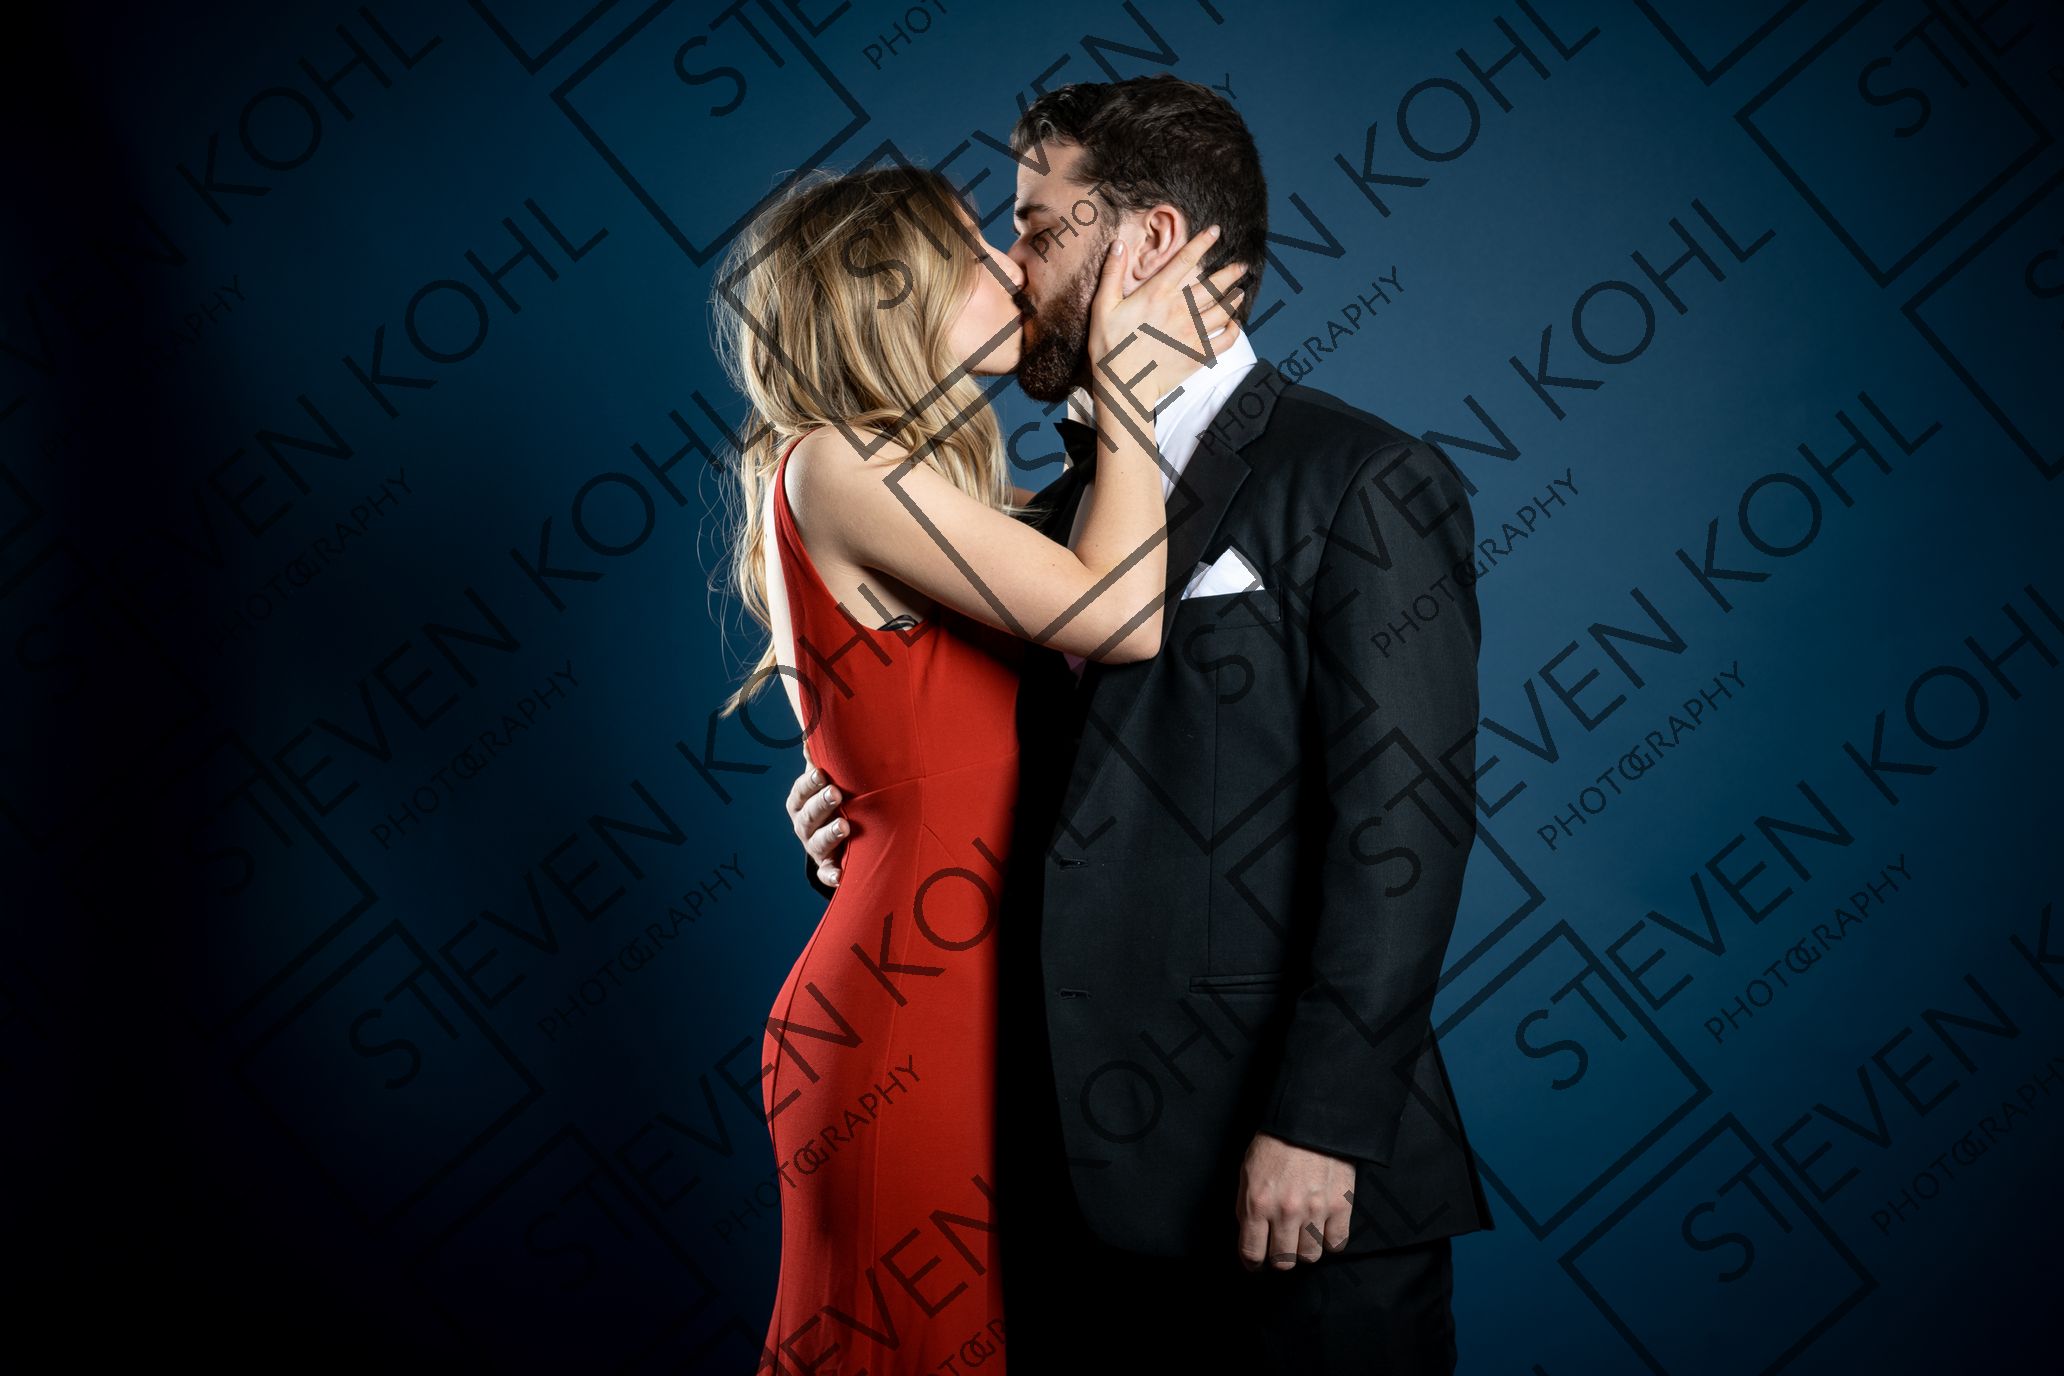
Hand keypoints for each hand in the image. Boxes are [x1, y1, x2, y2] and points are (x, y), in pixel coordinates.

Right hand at [785, 762, 848, 887]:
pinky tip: (839, 876)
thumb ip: (819, 762)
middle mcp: (804, 826)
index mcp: (801, 803)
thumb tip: (810, 736)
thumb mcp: (824, 782)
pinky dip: (831, 876)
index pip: (801, 792)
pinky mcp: (827, 867)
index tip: (821, 774)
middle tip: (836, 794)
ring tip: (845, 827)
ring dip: (830, 834)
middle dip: (821, 805)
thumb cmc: (832, 801)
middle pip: (808, 816)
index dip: (809, 783)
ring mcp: (815, 847)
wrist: (836, 838)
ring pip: (818, 842)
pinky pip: (827, 874)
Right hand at [1087, 225, 1247, 414]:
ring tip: (1240, 292)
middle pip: (1213, 285)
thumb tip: (1119, 243)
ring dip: (1233, 299)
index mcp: (1157, 294)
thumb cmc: (1109, 347)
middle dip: (1230, 273)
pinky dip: (1234, 331)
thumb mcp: (1102, 307)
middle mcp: (1180, 309)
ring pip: (1223, 310)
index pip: (1186, 261)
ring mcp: (1192, 333)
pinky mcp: (1199, 354)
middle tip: (1242, 266)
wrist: (1123, 386)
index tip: (1215, 231)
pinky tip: (1235, 325)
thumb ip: (1112, 274)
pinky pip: (1225, 340)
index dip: (1202, 243)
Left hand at [1235, 1131, 1355, 1269]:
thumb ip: (1247, 1208)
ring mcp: (1315, 1211)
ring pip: (1310, 1256)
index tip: (1257, 1261)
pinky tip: (1323, 1228)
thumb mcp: (1248, 1173)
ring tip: (1304, 1234)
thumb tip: (1251, 1237)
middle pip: (1283, 1261)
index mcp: (1257, 1204)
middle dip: (1280, 1257)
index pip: (1252, 1253)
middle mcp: (1285, 1212)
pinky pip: (1336, 1244)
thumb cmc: (1276, 1143)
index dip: (1253, 1262)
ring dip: (1305, 1249)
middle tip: (1282, 1245)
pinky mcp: (1341, 1206)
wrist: (1311, 1118)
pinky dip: (1330, 1241)